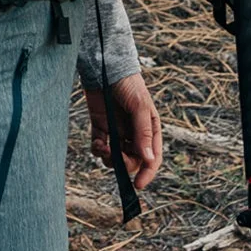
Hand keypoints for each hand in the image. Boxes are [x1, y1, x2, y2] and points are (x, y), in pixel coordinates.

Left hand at [85, 74, 162, 189]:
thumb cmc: (128, 84)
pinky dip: (98, 148)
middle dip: (124, 164)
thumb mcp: (140, 106)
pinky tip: (97, 143)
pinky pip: (100, 145)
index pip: (152, 158)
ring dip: (109, 158)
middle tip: (115, 156)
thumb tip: (147, 160)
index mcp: (150, 130)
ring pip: (115, 155)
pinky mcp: (100, 125)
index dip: (147, 173)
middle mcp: (134, 133)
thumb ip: (143, 132)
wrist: (104, 65)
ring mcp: (116, 130)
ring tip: (103, 148)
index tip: (138, 185)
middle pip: (132, 160)